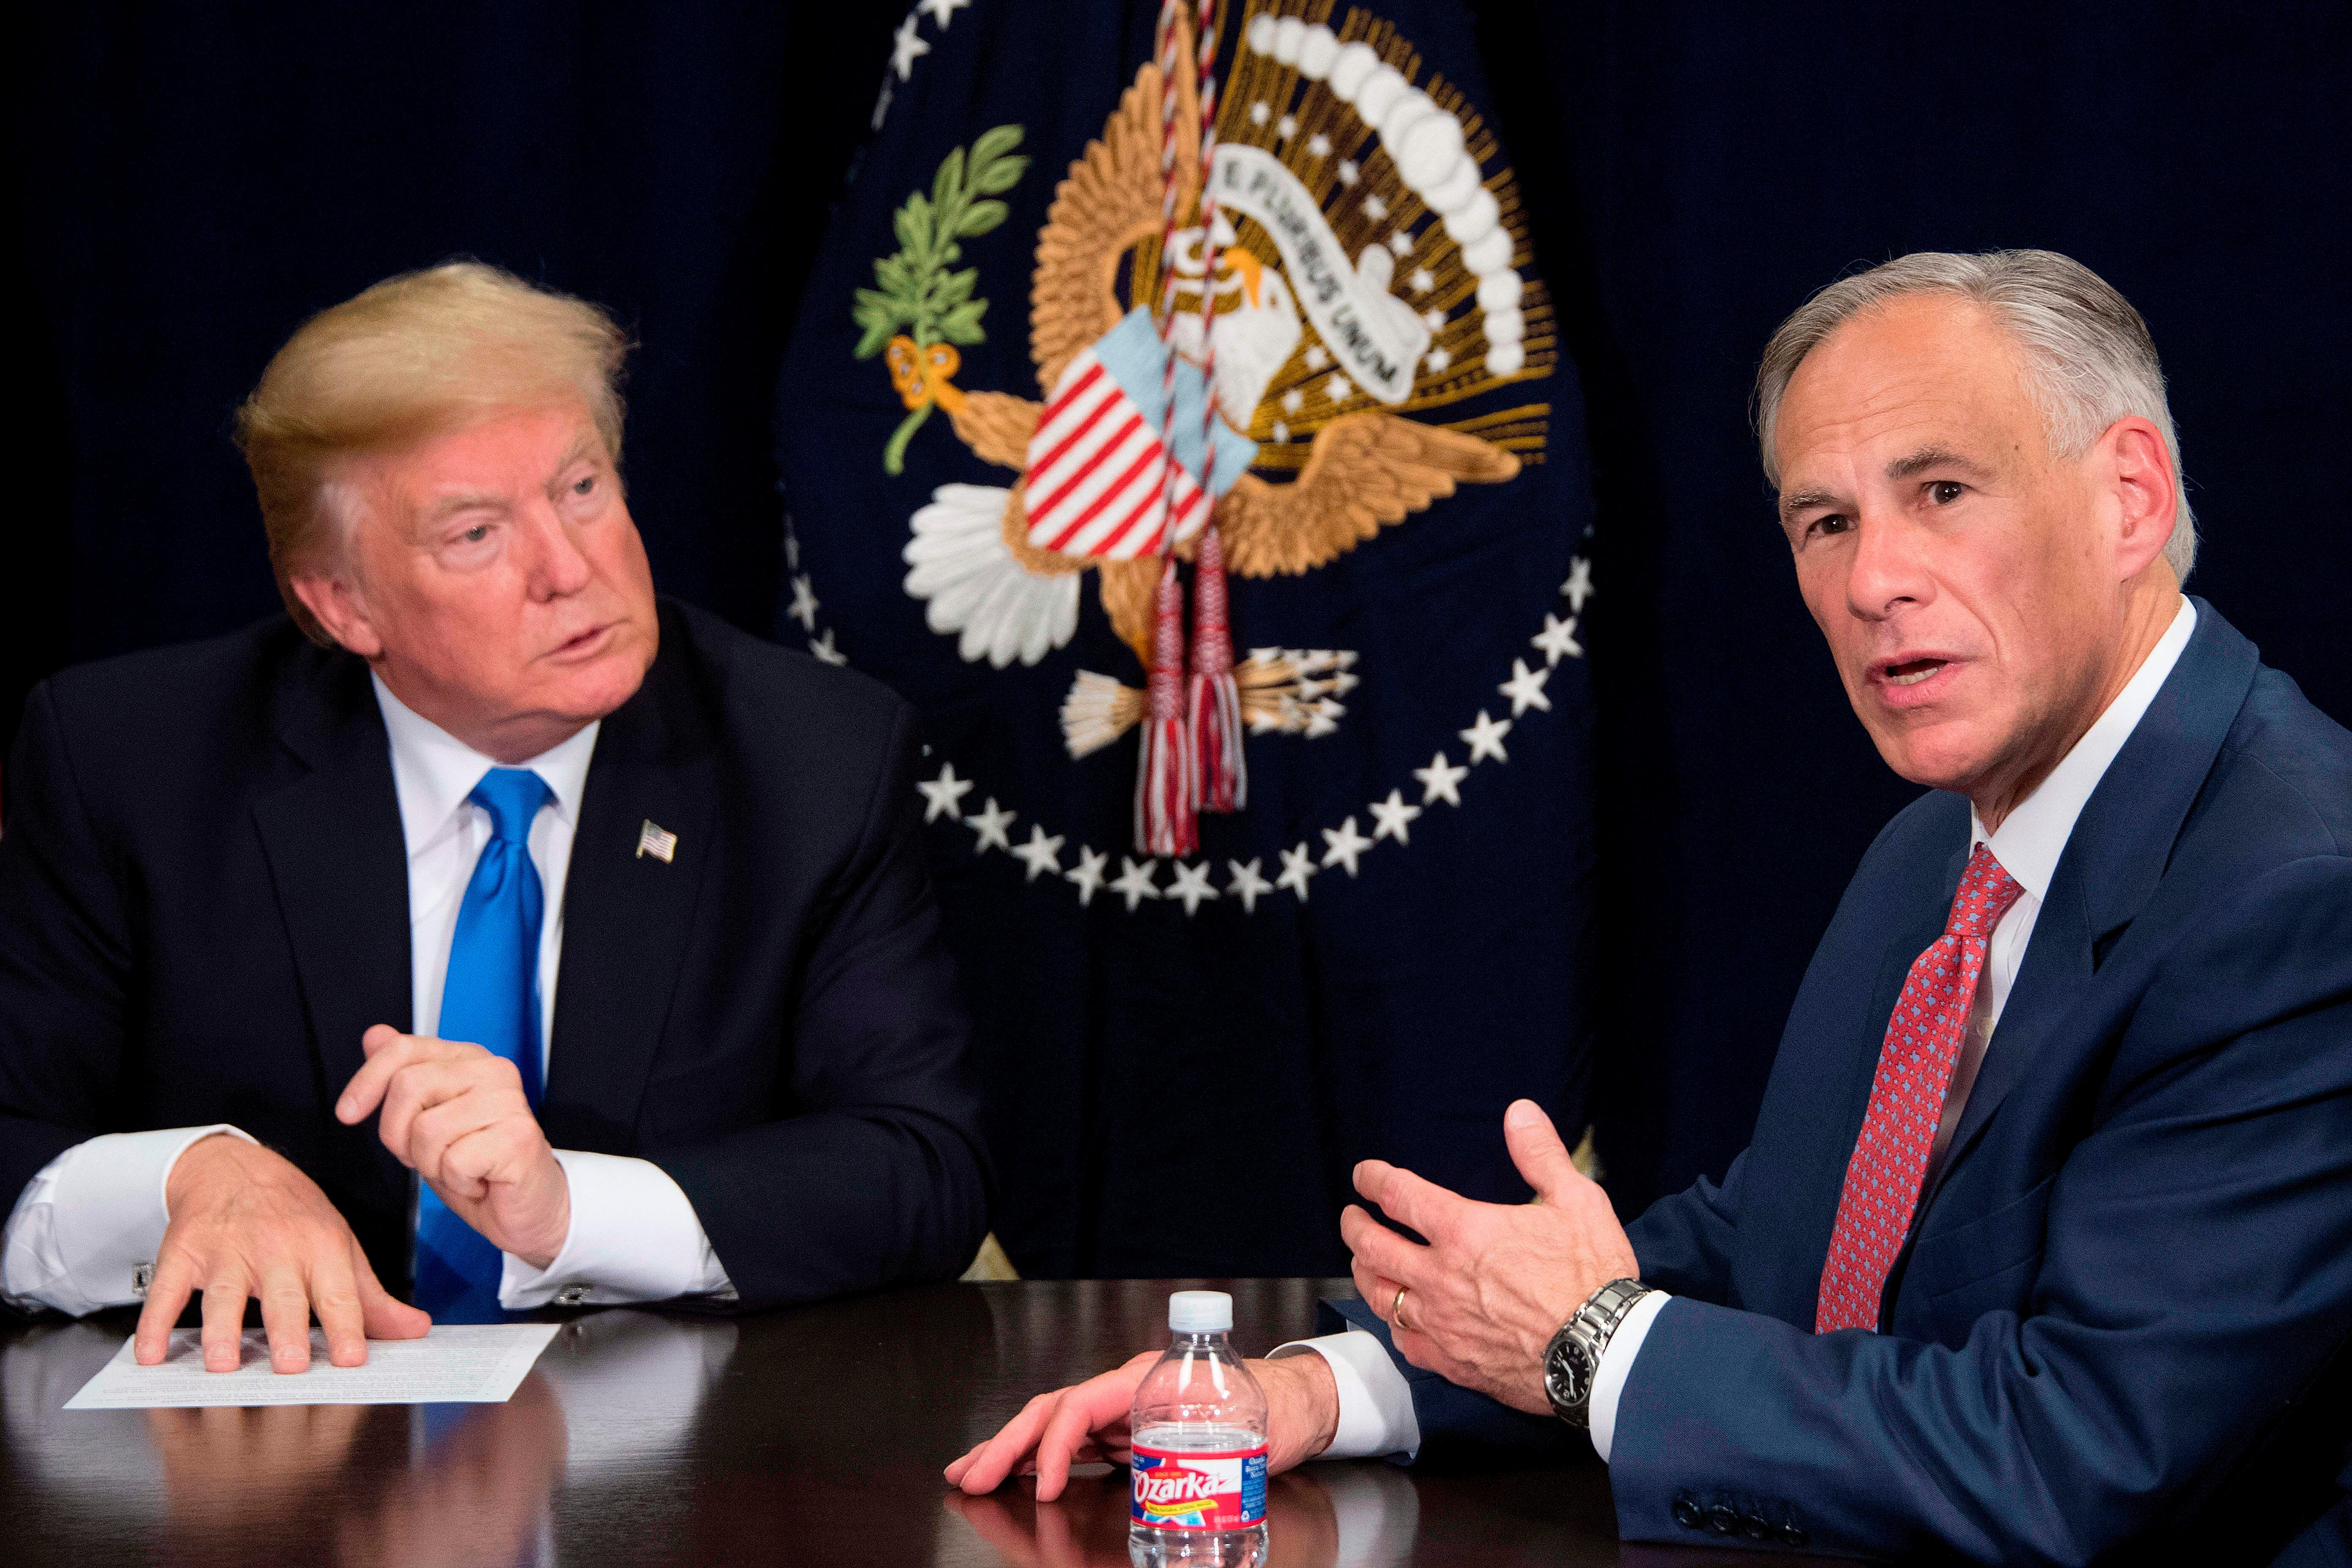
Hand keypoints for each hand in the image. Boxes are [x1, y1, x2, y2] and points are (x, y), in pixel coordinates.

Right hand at [138, 1134, 430, 1373]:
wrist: (233, 1166)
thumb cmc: (295, 1215)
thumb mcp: (339, 1245)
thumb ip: (371, 1297)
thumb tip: (415, 1331)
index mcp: (320, 1246)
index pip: (338, 1292)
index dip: (348, 1326)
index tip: (354, 1360)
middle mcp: (274, 1246)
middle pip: (282, 1294)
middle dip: (287, 1330)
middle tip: (292, 1366)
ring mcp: (225, 1249)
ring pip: (222, 1293)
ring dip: (221, 1330)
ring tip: (222, 1364)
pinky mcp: (183, 1252)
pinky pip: (167, 1290)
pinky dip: (155, 1322)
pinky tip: (150, 1354)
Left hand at [337, 1025, 570, 1267]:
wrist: (528, 1207)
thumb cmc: (478, 1165)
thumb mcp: (427, 1119)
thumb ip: (403, 1075)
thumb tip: (375, 1035)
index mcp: (470, 1059)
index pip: (403, 1050)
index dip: (366, 1081)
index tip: (348, 1113)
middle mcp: (494, 1071)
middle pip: (407, 1086)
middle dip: (400, 1135)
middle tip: (429, 1155)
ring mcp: (510, 1103)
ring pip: (426, 1129)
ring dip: (431, 1164)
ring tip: (459, 1168)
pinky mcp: (518, 1138)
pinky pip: (454, 1160)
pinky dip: (457, 1182)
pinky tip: (478, 1181)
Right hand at [944, 1350, 1339, 1499]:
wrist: (1299, 1400)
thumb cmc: (1275, 1406)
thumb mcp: (1241, 1425)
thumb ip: (1204, 1446)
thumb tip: (1172, 1477)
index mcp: (1147, 1377)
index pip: (1081, 1406)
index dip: (1056, 1446)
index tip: (1046, 1486)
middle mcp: (1128, 1387)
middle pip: (1053, 1411)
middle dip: (1007, 1444)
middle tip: (969, 1474)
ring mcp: (1125, 1407)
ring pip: (1054, 1424)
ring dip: (1011, 1448)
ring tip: (971, 1471)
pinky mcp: (1129, 1428)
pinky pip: (1073, 1440)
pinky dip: (1040, 1457)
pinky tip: (1018, 1474)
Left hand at [1341, 1099, 1636, 1413]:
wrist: (1605, 1355)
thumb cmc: (1593, 1276)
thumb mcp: (1578, 1201)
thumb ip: (1541, 1155)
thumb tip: (1520, 1112)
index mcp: (1465, 1231)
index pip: (1399, 1196)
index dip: (1374, 1180)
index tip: (1363, 1175)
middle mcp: (1441, 1277)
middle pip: (1373, 1247)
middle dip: (1354, 1227)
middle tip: (1350, 1217)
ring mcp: (1443, 1323)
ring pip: (1380, 1297)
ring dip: (1364, 1274)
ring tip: (1362, 1262)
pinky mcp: (1454, 1362)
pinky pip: (1406, 1343)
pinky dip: (1394, 1327)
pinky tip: (1397, 1320)